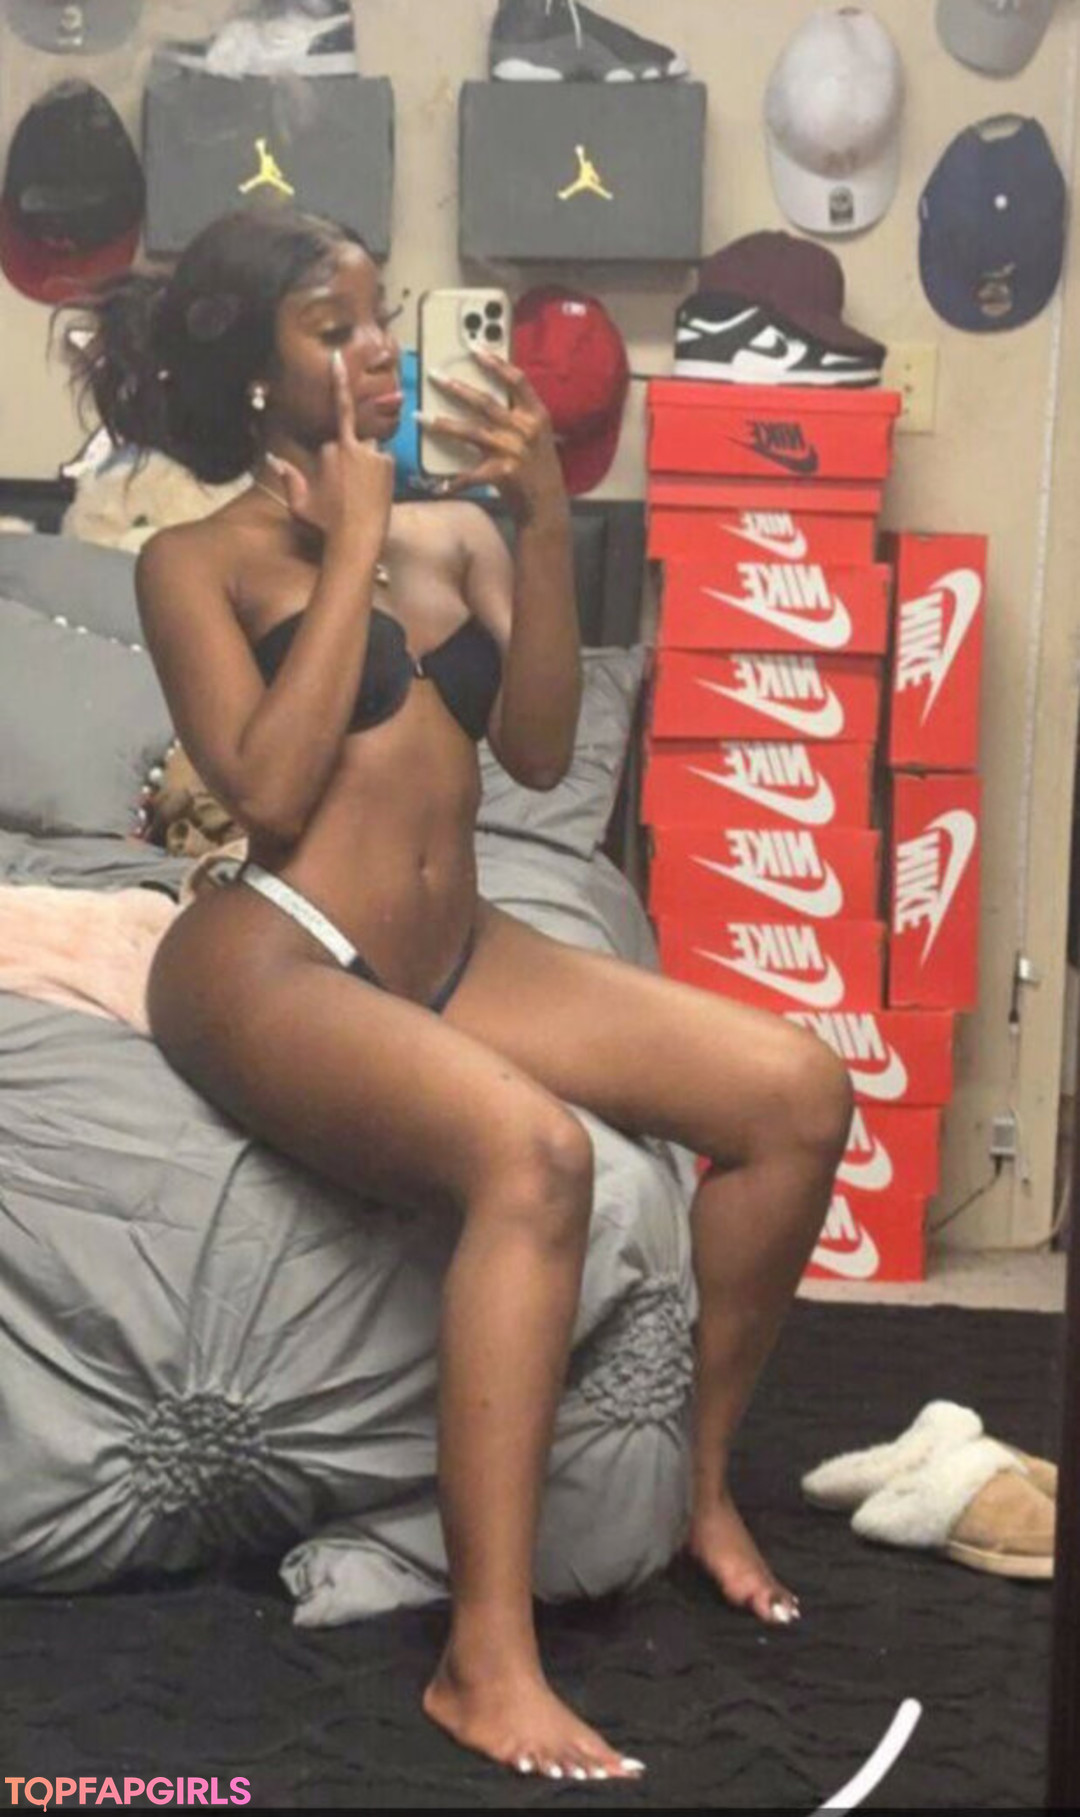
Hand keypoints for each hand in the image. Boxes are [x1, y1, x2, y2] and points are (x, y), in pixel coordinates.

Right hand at [267, 349, 393, 550]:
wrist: (356, 539)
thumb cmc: (326, 524)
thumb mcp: (301, 503)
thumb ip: (290, 479)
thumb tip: (274, 460)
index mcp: (331, 448)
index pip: (336, 410)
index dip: (337, 380)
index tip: (338, 357)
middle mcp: (353, 445)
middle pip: (352, 440)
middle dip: (350, 457)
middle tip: (347, 489)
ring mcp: (374, 454)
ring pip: (369, 452)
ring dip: (366, 466)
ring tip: (359, 495)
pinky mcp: (388, 465)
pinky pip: (382, 463)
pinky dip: (379, 474)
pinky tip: (373, 495)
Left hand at [419, 348, 566, 521]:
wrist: (548, 506)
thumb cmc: (537, 468)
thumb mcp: (535, 435)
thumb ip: (515, 414)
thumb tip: (480, 394)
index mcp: (536, 415)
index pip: (516, 380)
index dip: (495, 362)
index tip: (473, 347)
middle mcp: (526, 429)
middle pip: (485, 402)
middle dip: (456, 388)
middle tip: (433, 375)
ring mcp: (514, 451)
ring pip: (472, 432)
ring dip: (444, 424)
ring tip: (421, 417)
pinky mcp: (503, 474)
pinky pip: (471, 475)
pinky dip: (454, 481)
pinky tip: (438, 485)